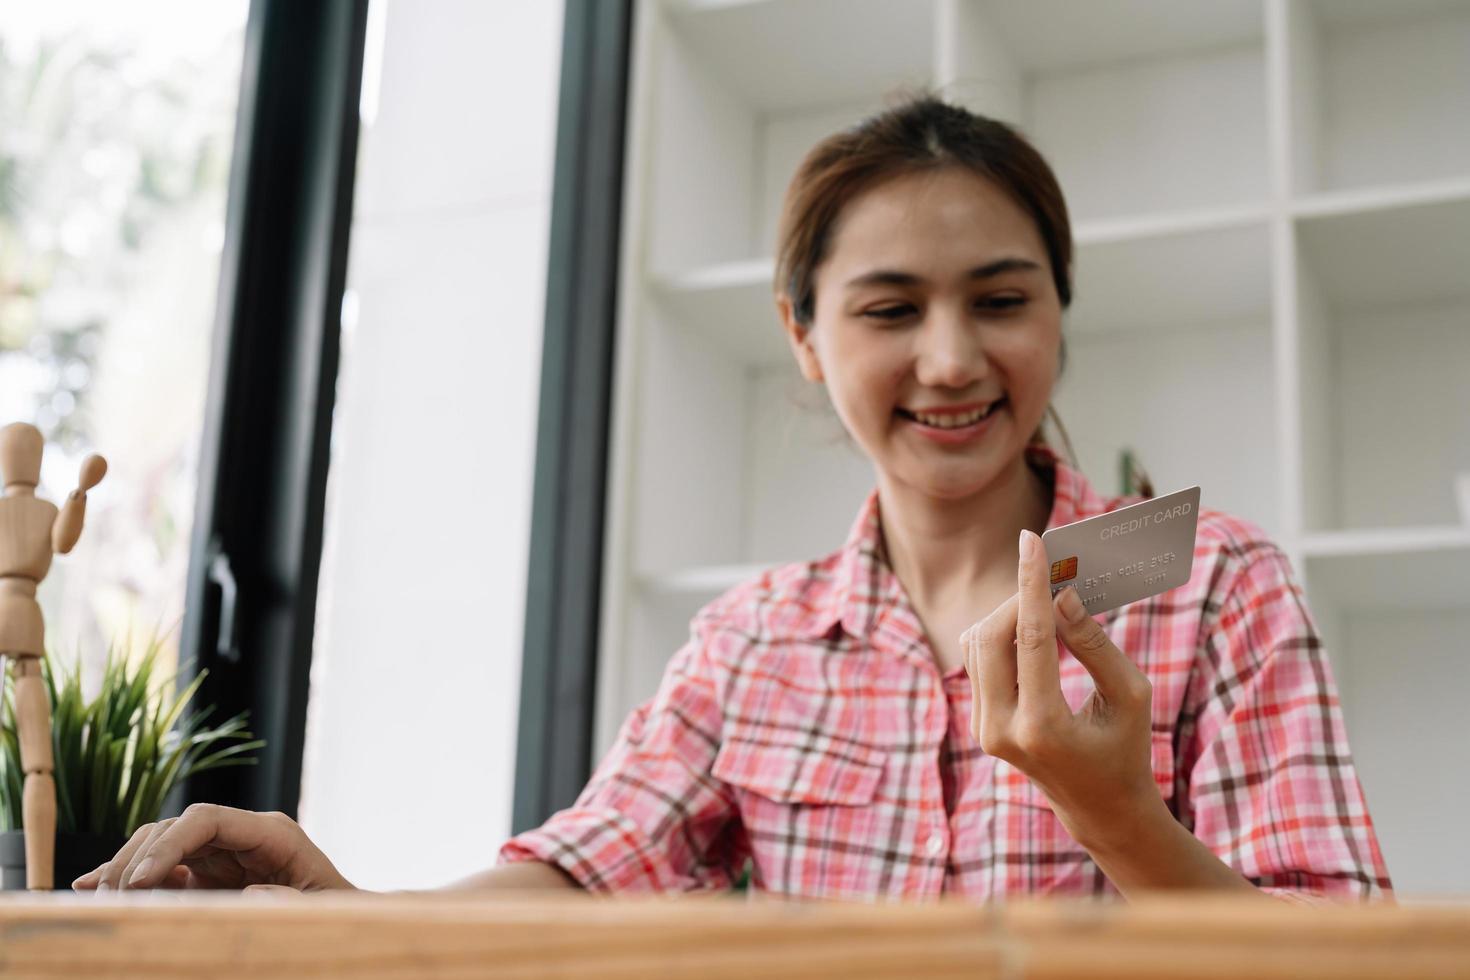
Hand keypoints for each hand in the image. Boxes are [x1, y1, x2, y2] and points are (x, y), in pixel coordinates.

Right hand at [72, 803, 354, 892]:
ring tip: (99, 902)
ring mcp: (223, 854)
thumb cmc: (341, 915)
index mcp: (272, 833)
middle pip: (174, 828)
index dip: (166, 845)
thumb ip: (292, 904)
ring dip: (126, 869)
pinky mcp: (209, 875)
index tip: (137, 884)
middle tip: (111, 902)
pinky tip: (93, 888)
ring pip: (160, 846)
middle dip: (136, 859)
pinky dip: (130, 879)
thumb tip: (248, 895)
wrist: (347, 924)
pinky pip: (162, 871)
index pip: (206, 819)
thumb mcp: (325, 912)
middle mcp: (243, 836)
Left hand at [961, 528, 1162, 849]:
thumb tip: (1062, 595)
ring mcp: (984, 730)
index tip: (1032, 541)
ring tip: (1045, 600)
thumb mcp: (1128, 696)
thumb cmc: (1125, 749)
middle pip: (992, 637)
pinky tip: (1031, 625)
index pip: (1031, 639)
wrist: (1099, 809)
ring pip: (978, 646)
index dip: (1032, 585)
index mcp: (1043, 727)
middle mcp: (1002, 730)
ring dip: (1008, 614)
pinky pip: (978, 661)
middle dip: (1018, 597)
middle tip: (1047, 571)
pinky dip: (1002, 634)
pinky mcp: (980, 724)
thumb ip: (1094, 644)